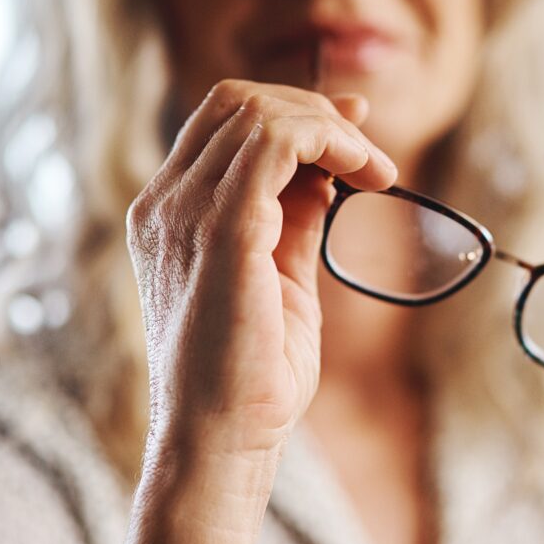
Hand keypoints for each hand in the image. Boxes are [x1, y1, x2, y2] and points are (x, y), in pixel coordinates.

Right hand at [124, 80, 394, 543]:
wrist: (221, 441)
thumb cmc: (250, 375)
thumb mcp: (278, 276)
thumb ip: (292, 217)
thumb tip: (324, 171)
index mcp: (170, 214)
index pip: (223, 124)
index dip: (293, 113)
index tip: (353, 128)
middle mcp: (166, 203)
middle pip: (238, 102)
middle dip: (315, 112)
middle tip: (369, 151)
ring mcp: (185, 212)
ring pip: (258, 111)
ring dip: (331, 127)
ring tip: (377, 168)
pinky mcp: (222, 228)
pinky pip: (277, 142)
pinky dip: (331, 142)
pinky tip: (366, 174)